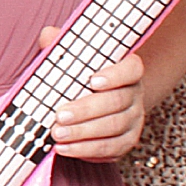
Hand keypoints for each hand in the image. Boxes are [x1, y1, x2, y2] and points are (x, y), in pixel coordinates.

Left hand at [40, 26, 147, 160]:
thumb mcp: (71, 60)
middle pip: (117, 102)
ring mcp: (134, 120)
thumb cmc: (79, 77)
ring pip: (113, 127)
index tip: (91, 80)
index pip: (131, 69)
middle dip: (86, 110)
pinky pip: (110, 149)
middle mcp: (135, 95)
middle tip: (59, 115)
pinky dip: (85, 150)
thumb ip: (61, 46)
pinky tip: (64, 148)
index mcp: (127, 71)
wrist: (95, 104)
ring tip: (57, 134)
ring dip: (83, 133)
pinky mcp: (126, 142)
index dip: (115, 75)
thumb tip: (49, 35)